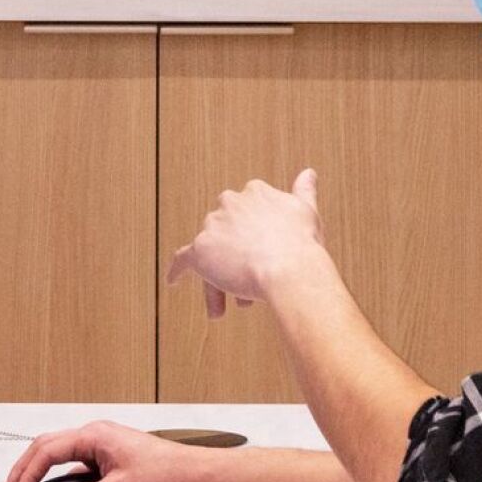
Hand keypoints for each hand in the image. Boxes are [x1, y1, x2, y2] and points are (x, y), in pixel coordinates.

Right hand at [0, 421, 212, 481]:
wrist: (192, 473)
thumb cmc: (164, 473)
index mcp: (93, 435)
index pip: (47, 451)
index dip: (27, 475)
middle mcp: (95, 435)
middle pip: (47, 447)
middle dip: (24, 469)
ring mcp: (101, 446)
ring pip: (59, 453)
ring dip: (40, 471)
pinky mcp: (109, 458)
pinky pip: (76, 463)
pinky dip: (60, 476)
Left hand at [166, 169, 328, 317]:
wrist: (289, 268)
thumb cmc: (302, 244)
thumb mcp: (306, 211)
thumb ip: (304, 191)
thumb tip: (309, 173)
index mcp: (254, 191)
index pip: (248, 215)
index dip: (255, 241)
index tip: (263, 257)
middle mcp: (230, 202)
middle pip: (228, 235)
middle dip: (237, 259)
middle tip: (248, 284)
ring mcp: (213, 225)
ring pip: (212, 253)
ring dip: (219, 278)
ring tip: (226, 307)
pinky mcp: (200, 249)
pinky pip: (183, 259)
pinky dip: (177, 270)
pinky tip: (172, 281)